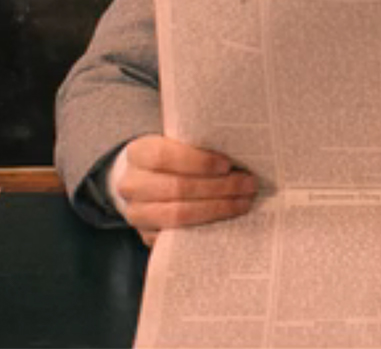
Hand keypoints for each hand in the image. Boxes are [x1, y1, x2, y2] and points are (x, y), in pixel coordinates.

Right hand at [115, 135, 257, 245]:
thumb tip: (238, 153)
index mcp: (138, 154)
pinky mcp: (146, 236)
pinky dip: (208, 227)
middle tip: (248, 184)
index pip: (164, 157)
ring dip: (217, 209)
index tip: (227, 165)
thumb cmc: (168, 159)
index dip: (198, 162)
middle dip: (218, 187)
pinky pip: (180, 236)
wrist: (142, 182)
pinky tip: (229, 219)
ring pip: (179, 215)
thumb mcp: (175, 144)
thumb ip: (197, 146)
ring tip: (244, 202)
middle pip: (177, 188)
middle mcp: (132, 185)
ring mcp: (137, 214)